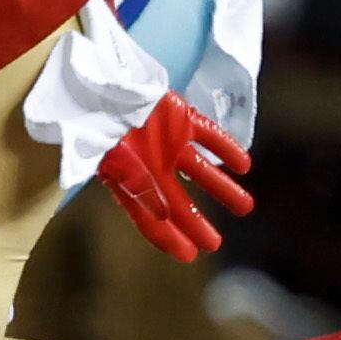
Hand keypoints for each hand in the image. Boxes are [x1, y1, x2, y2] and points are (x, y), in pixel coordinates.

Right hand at [97, 92, 252, 262]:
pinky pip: (210, 136)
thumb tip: (162, 215)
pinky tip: (244, 166)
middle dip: (196, 223)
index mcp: (129, 181)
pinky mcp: (182, 118)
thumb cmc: (95, 124)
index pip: (149, 217)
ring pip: (201, 172)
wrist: (98, 84)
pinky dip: (227, 149)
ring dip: (222, 189)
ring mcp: (169, 142)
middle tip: (214, 244)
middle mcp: (151, 166)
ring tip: (246, 207)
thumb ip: (135, 187)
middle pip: (177, 201)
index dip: (168, 237)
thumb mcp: (111, 161)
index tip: (189, 255)